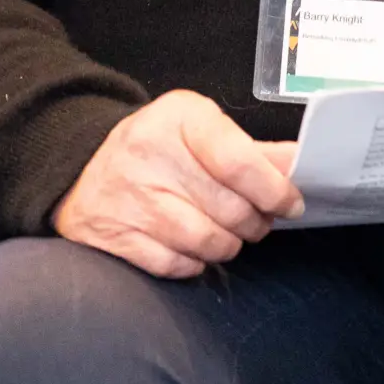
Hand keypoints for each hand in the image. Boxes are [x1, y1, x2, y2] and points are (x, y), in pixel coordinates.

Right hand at [51, 90, 303, 277]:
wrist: (84, 172)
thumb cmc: (157, 149)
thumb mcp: (201, 129)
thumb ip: (253, 150)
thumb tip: (300, 164)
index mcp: (179, 119)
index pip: (239, 161)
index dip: (274, 189)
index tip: (291, 203)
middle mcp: (149, 154)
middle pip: (229, 207)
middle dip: (254, 221)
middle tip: (257, 219)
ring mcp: (130, 198)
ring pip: (208, 240)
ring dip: (228, 244)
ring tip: (227, 232)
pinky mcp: (116, 236)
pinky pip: (178, 264)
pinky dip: (195, 262)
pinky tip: (192, 245)